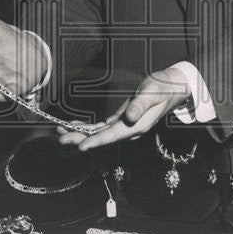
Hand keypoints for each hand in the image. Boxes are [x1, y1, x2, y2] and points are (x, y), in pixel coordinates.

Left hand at [58, 67, 190, 150]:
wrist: (171, 88)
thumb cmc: (162, 87)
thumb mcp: (153, 92)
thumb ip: (141, 105)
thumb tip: (129, 117)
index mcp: (137, 125)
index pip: (113, 135)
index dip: (96, 141)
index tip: (81, 146)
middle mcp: (129, 130)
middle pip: (102, 138)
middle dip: (81, 139)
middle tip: (61, 138)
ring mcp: (125, 127)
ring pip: (99, 134)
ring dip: (80, 133)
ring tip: (61, 131)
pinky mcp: (121, 121)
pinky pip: (101, 128)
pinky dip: (88, 127)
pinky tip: (75, 125)